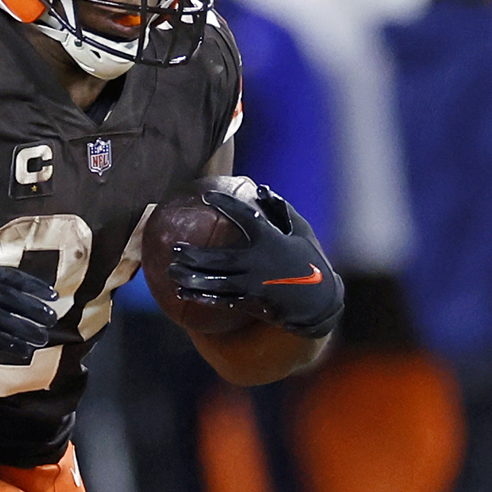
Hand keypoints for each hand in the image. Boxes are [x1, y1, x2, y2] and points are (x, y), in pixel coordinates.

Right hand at [0, 258, 58, 360]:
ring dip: (24, 330)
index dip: (34, 287)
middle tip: (51, 319)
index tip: (52, 295)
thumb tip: (12, 286)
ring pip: (2, 320)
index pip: (12, 278)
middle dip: (33, 309)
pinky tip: (21, 350)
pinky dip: (6, 344)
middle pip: (10, 299)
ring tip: (41, 338)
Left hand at [167, 184, 343, 337]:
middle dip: (195, 254)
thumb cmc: (309, 260)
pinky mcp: (252, 303)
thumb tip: (261, 188)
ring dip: (192, 278)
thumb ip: (281, 209)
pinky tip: (181, 293)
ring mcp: (255, 285)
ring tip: (172, 271)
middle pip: (220, 258)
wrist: (319, 302)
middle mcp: (260, 263)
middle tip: (176, 248)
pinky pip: (221, 300)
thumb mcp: (301, 232)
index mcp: (272, 240)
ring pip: (217, 283)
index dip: (225, 204)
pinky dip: (201, 298)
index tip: (206, 196)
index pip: (245, 217)